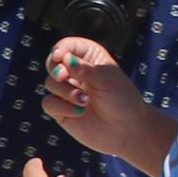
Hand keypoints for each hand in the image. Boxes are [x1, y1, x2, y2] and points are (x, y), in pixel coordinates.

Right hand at [39, 34, 161, 160]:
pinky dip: (61, 106)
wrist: (128, 130)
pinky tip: (79, 112)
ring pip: (50, 83)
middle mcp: (75, 73)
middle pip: (52, 63)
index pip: (67, 46)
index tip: (60, 56)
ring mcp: (66, 91)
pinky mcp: (61, 110)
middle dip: (55, 69)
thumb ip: (85, 69)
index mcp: (89, 58)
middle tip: (63, 76)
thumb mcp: (108, 80)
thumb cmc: (123, 100)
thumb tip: (64, 59)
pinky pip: (49, 103)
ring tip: (85, 101)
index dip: (60, 49)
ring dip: (66, 91)